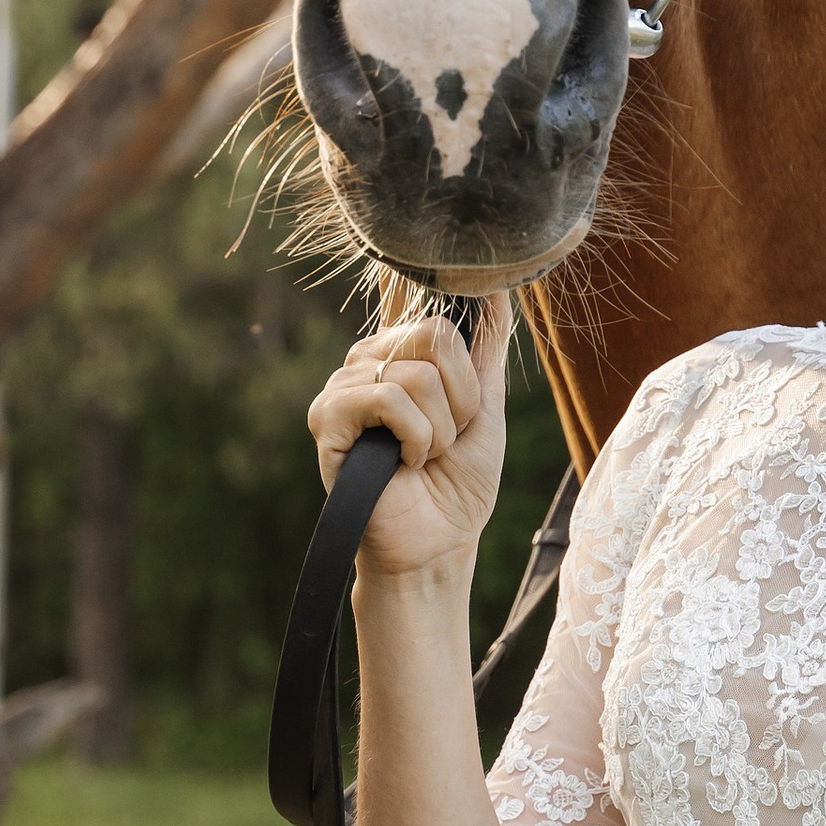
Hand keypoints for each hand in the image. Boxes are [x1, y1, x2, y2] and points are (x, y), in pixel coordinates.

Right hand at [309, 298, 510, 579]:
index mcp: (400, 351)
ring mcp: (343, 386)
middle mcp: (367, 360)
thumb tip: (498, 283)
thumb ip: (487, 345)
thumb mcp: (486, 405)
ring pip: (417, 373)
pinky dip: (415, 438)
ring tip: (423, 456)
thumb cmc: (459, 479)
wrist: (440, 542)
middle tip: (444, 439)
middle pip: (435, 335)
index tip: (462, 413)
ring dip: (439, 429)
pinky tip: (403, 463)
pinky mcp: (326, 417)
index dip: (466, 372)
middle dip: (460, 400)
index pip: (442, 318)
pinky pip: (389, 400)